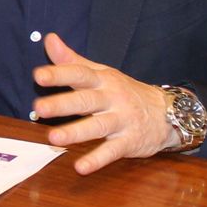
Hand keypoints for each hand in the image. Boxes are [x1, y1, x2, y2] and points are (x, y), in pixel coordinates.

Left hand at [31, 32, 177, 174]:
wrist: (167, 113)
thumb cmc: (124, 91)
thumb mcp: (101, 72)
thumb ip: (72, 60)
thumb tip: (49, 39)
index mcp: (102, 80)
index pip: (79, 74)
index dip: (59, 74)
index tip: (38, 76)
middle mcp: (112, 98)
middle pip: (86, 100)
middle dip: (62, 104)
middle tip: (39, 108)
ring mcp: (122, 120)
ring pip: (98, 126)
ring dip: (75, 133)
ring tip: (53, 138)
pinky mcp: (129, 142)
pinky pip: (112, 151)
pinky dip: (97, 160)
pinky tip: (80, 167)